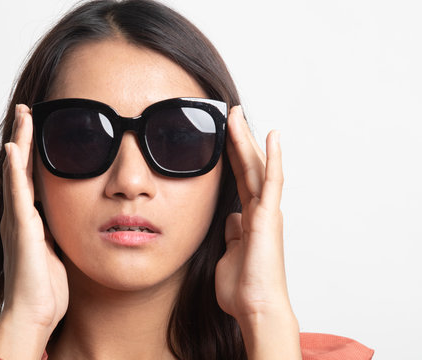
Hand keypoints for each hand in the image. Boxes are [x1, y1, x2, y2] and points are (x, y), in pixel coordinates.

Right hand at [0, 104, 68, 354]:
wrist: (34, 313)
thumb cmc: (46, 285)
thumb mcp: (58, 247)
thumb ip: (59, 227)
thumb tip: (76, 212)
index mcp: (30, 218)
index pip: (31, 175)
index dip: (33, 149)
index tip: (37, 123)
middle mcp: (20, 215)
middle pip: (20, 168)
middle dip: (24, 137)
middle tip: (27, 109)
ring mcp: (18, 222)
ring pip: (16, 175)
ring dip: (19, 144)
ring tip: (22, 117)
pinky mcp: (22, 232)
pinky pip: (17, 197)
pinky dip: (14, 173)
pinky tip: (13, 152)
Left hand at [215, 105, 291, 319]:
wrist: (255, 307)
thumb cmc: (243, 287)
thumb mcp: (228, 253)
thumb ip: (231, 234)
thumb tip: (231, 219)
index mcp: (248, 218)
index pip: (238, 178)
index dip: (231, 157)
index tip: (222, 136)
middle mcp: (259, 210)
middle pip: (247, 166)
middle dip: (238, 139)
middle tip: (230, 114)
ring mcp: (266, 211)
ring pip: (257, 166)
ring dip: (247, 139)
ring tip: (238, 114)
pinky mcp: (270, 216)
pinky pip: (272, 181)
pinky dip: (273, 157)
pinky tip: (271, 136)